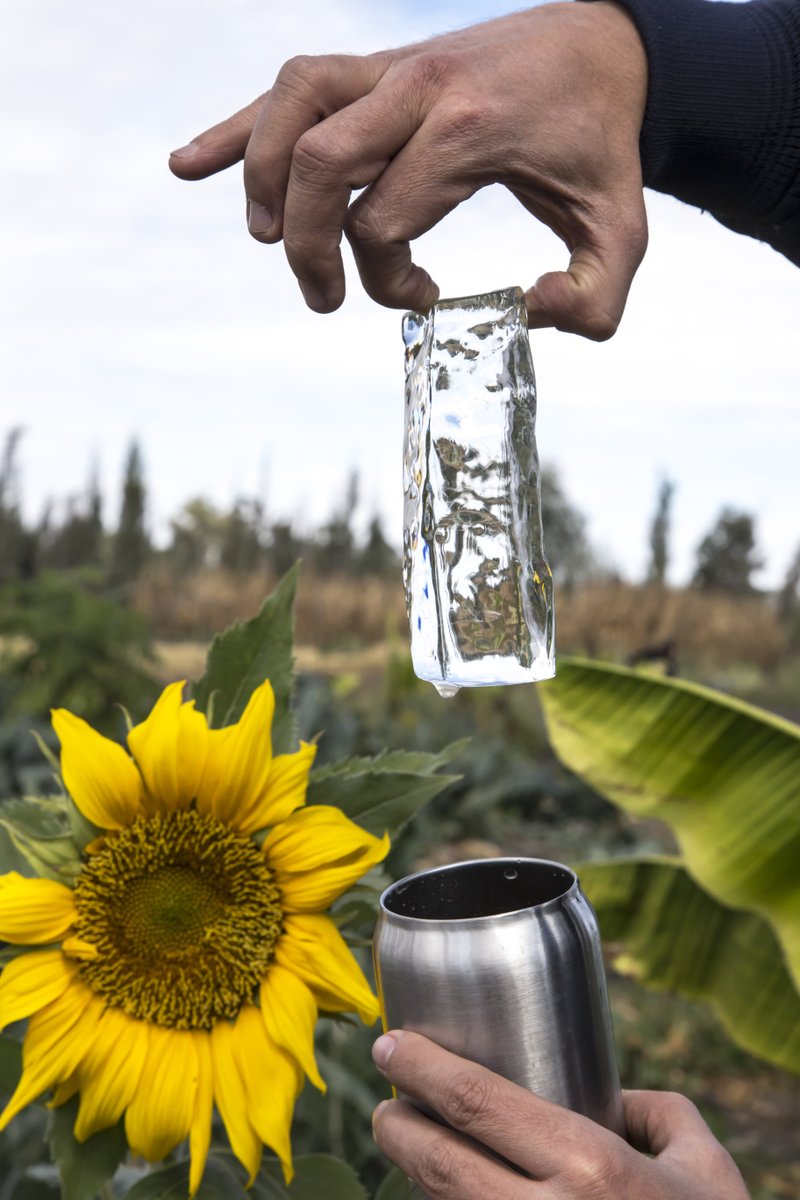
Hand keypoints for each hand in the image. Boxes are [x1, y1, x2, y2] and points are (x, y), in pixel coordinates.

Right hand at [168, 2, 647, 339]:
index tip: (425, 299)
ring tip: (265, 238)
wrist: (607, 45)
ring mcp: (391, 68)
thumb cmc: (604, 144)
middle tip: (326, 299)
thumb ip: (595, 299)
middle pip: (320, 167)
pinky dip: (237, 126)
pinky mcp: (377, 65)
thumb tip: (523, 316)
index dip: (389, 282)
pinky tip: (190, 162)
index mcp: (468, 132)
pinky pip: (290, 85)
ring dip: (260, 178)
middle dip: (307, 246)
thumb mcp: (624, 231)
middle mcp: (418, 91)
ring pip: (290, 108)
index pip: (383, 221)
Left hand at [370, 1030, 750, 1198]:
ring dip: (413, 1172)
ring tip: (410, 1139)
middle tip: (387, 1099)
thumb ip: (652, 1110)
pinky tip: (447, 1190)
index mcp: (589, 1168)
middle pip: (438, 1160)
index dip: (421, 1067)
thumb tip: (608, 1095)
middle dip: (396, 1123)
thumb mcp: (700, 1161)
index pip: (475, 1102)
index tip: (390, 1044)